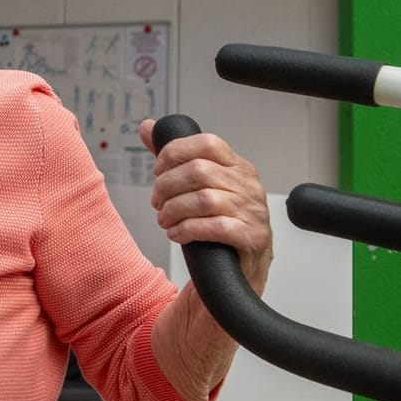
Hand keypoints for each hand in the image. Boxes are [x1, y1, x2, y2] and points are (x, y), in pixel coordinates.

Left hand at [136, 119, 272, 293]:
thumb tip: (147, 127)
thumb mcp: (198, 188)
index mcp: (239, 168)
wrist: (238, 274)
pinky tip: (178, 234)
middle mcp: (249, 186)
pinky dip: (187, 230)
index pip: (208, 143)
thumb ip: (173, 157)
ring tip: (165, 220)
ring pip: (203, 199)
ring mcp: (253, 212)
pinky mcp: (251, 237)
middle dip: (167, 187)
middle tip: (157, 202)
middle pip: (198, 171)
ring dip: (173, 210)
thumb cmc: (219, 227)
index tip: (159, 170)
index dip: (175, 153)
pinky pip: (213, 227)